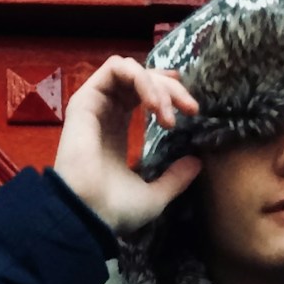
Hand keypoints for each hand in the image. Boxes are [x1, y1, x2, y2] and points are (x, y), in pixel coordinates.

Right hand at [53, 55, 204, 236]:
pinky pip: (116, 69)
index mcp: (117, 131)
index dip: (166, 91)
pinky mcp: (86, 98)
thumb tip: (197, 163)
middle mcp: (105, 113)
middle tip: (191, 110)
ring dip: (157, 85)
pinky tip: (154, 104)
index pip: (141, 94)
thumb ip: (175, 178)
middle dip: (171, 89)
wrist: (89, 214)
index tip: (191, 108)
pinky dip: (141, 79)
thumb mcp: (154, 196)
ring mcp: (95, 104)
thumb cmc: (114, 210)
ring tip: (168, 114)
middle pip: (141, 80)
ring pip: (131, 70)